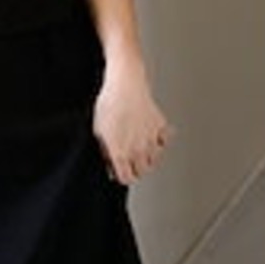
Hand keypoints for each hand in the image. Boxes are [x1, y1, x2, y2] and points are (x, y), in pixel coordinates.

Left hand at [92, 65, 172, 185]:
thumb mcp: (98, 131)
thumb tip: (111, 165)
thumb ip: (106, 152)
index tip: (121, 170)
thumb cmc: (109, 104)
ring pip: (155, 159)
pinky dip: (161, 140)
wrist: (125, 85)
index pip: (127, 178)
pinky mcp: (161, 127)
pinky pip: (165, 141)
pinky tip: (153, 135)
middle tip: (130, 159)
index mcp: (121, 153)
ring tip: (140, 147)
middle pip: (143, 171)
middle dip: (135, 168)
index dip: (123, 175)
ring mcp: (152, 139)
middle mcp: (138, 150)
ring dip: (148, 156)